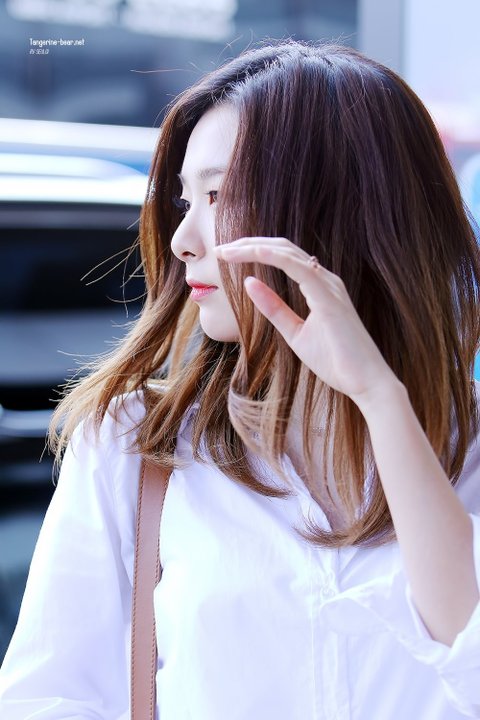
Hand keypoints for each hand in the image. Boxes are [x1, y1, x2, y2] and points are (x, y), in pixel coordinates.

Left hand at [215, 236, 398, 408]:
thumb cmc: (336, 360)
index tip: (226, 255)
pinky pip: (297, 267)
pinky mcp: (328, 297)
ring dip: (253, 247)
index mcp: (320, 286)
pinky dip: (273, 256)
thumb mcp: (295, 332)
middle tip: (219, 249)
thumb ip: (274, 308)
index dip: (254, 251)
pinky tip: (252, 252)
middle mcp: (325, 280)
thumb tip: (249, 283)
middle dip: (248, 244)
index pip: (283, 257)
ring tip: (225, 251)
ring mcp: (329, 285)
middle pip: (283, 248)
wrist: (366, 382)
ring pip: (287, 252)